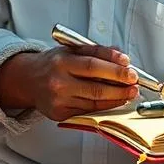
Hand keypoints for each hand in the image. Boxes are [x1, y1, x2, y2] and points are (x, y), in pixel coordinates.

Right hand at [0, 45, 137, 121]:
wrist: (28, 80)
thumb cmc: (52, 63)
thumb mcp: (71, 49)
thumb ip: (96, 51)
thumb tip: (121, 57)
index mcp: (61, 62)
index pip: (93, 65)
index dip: (114, 68)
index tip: (129, 68)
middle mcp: (58, 82)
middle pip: (96, 87)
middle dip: (120, 86)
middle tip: (135, 83)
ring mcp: (59, 101)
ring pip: (95, 102)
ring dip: (117, 98)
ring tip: (129, 93)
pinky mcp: (60, 114)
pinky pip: (88, 111)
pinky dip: (105, 106)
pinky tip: (114, 100)